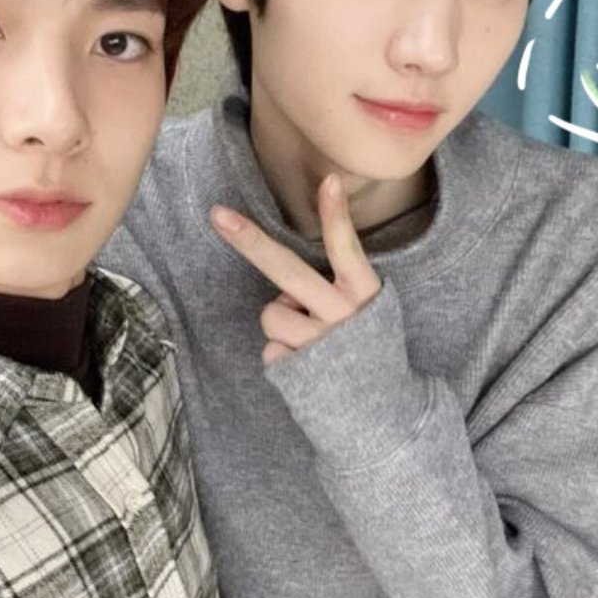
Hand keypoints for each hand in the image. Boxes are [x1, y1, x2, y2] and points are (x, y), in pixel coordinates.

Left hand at [210, 174, 380, 364]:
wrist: (381, 417)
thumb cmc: (367, 349)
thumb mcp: (369, 311)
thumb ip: (336, 289)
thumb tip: (286, 291)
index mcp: (366, 296)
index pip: (347, 250)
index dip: (336, 216)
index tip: (328, 180)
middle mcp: (344, 318)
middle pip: (287, 272)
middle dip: (250, 240)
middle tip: (217, 215)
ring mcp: (318, 347)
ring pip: (272, 314)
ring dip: (283, 325)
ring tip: (311, 343)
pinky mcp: (297, 374)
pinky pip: (270, 349)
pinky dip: (282, 355)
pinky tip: (306, 369)